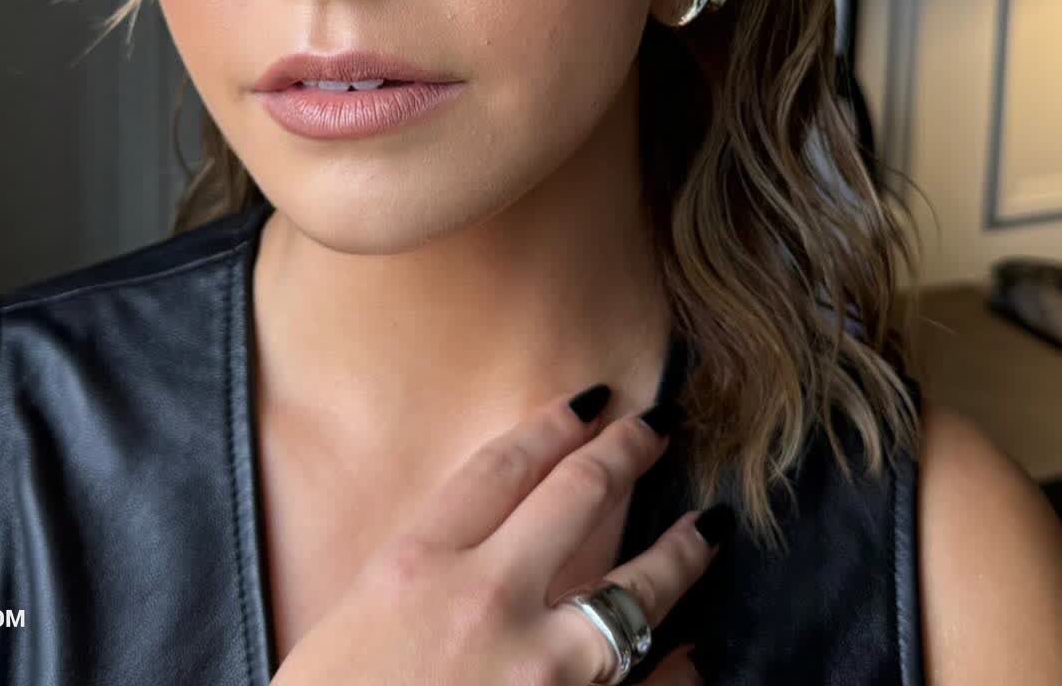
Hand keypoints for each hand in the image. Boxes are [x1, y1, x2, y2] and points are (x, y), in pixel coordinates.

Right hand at [269, 386, 721, 685]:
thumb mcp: (352, 620)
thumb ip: (417, 574)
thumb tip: (477, 552)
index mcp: (419, 563)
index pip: (502, 468)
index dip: (552, 426)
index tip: (590, 402)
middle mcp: (485, 598)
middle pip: (575, 499)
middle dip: (625, 453)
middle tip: (658, 428)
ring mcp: (539, 668)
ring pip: (632, 590)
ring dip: (680, 553)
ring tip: (710, 529)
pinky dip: (677, 671)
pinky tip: (694, 654)